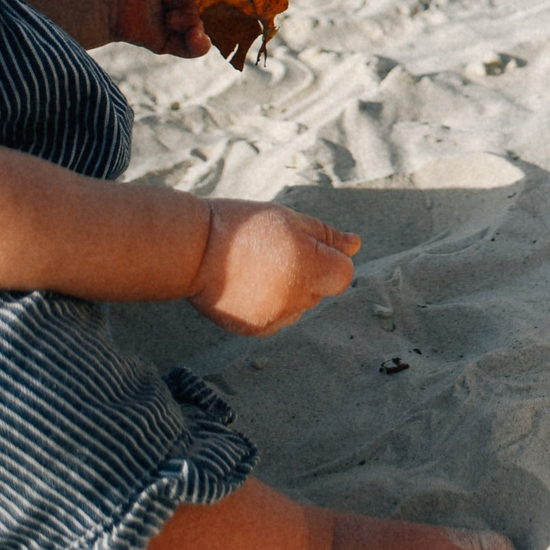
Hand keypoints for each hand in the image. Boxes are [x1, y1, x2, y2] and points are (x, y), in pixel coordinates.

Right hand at [189, 200, 361, 335]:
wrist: (193, 251)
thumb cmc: (242, 227)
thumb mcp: (288, 220)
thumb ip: (326, 236)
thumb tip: (355, 245)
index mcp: (307, 267)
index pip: (343, 275)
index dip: (330, 259)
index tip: (307, 247)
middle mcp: (294, 298)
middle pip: (320, 291)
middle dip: (309, 273)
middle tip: (275, 253)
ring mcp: (274, 318)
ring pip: (300, 306)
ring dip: (290, 291)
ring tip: (258, 269)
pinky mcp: (255, 330)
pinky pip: (277, 318)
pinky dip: (271, 305)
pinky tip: (248, 285)